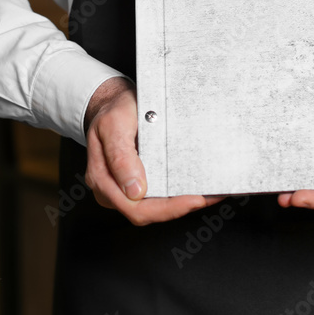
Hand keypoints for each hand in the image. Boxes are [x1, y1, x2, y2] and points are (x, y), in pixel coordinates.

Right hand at [84, 77, 222, 225]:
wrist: (112, 102)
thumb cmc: (112, 111)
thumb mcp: (114, 125)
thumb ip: (120, 157)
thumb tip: (135, 190)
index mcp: (102, 179)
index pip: (135, 207)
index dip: (167, 208)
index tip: (195, 199)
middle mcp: (112, 189)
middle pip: (148, 212)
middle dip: (180, 207)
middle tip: (209, 197)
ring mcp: (124, 188)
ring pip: (156, 207)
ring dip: (182, 203)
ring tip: (211, 194)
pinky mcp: (138, 182)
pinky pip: (158, 195)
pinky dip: (178, 194)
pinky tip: (198, 188)